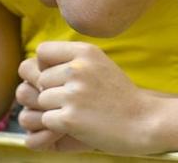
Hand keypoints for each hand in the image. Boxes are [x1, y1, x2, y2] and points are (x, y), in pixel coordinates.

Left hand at [15, 41, 157, 155]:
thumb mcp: (100, 65)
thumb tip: (33, 64)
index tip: (59, 79)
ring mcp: (73, 93)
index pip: (42, 51)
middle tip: (74, 102)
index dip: (44, 66)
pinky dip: (57, 127)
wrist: (144, 122)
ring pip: (41, 100)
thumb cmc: (119, 96)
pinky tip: (78, 125)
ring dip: (54, 110)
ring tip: (79, 113)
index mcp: (85, 52)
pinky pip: (46, 120)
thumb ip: (71, 60)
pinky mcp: (70, 118)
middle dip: (51, 93)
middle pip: (40, 79)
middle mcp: (78, 68)